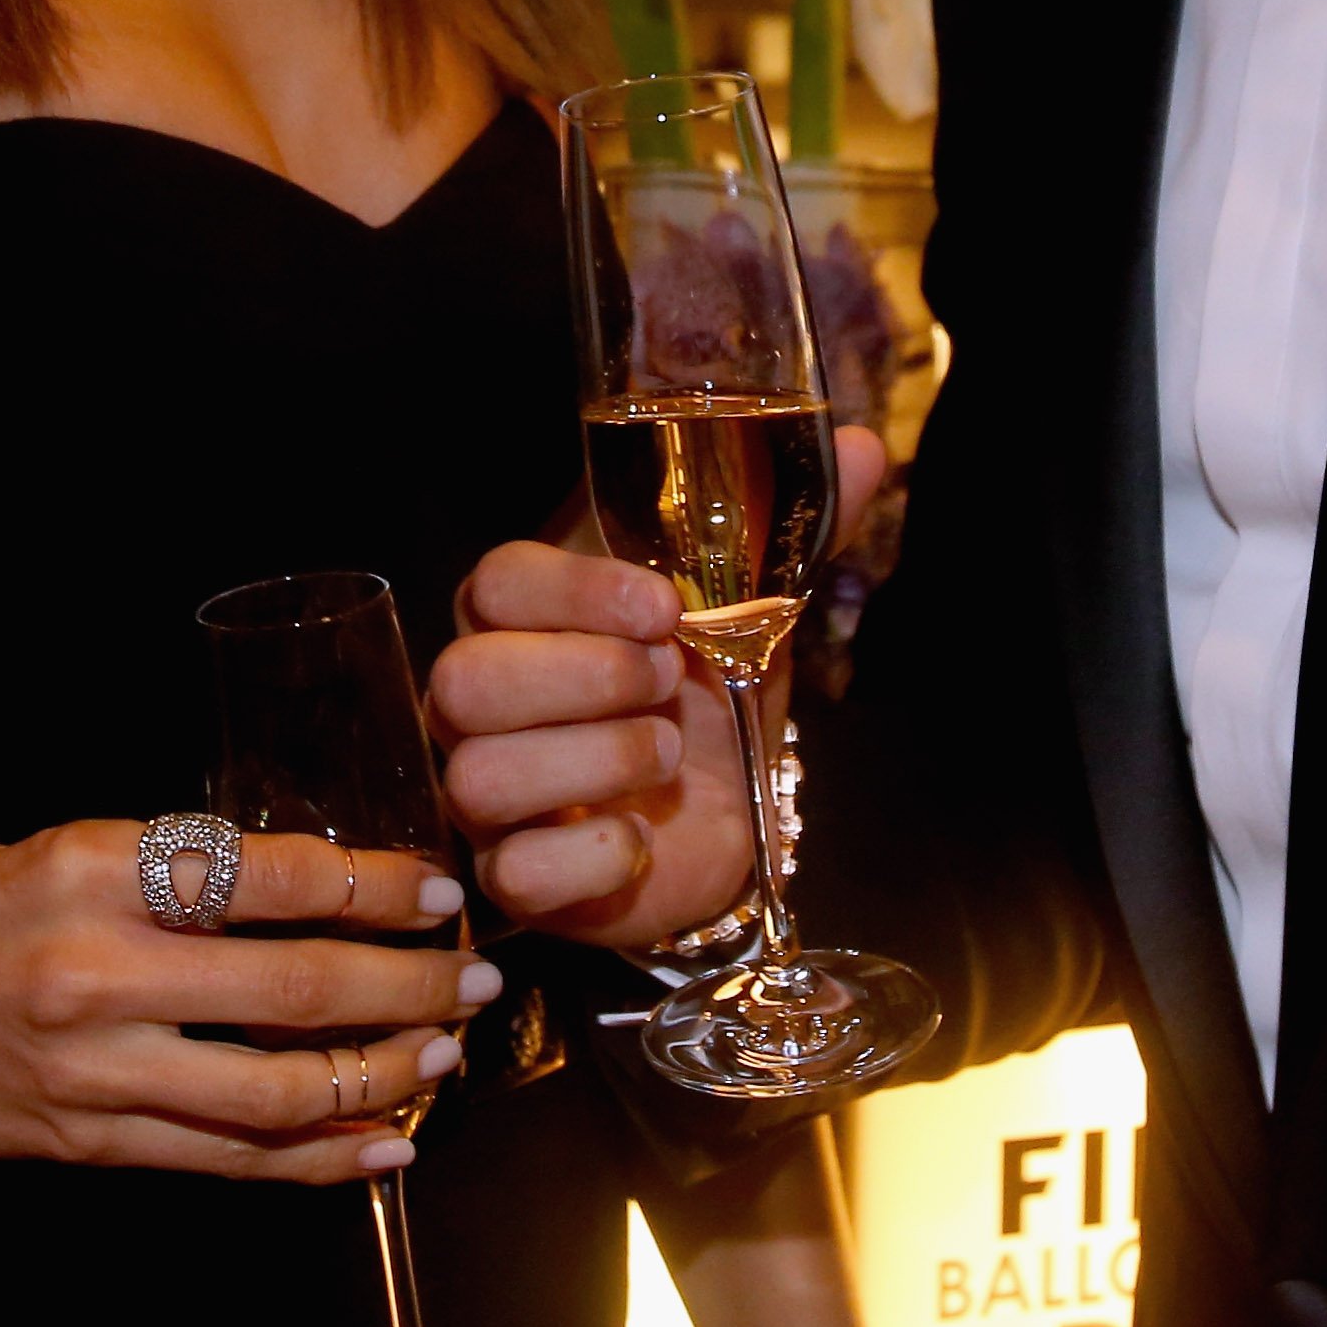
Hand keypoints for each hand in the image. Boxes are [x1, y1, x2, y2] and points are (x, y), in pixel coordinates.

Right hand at [0, 821, 490, 1181]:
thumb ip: (170, 868)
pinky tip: (376, 1144)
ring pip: (275, 1092)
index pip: (275, 877)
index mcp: (95, 868)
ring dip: (378, 1079)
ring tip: (438, 1060)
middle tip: (471, 982)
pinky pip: (225, 1159)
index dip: (376, 888)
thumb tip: (309, 884)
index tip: (435, 892)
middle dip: (407, 989)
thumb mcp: (59, 846)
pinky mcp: (85, 1142)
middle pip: (297, 990)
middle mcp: (99, 970)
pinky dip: (314, 1158)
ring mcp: (92, 1069)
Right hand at [433, 426, 885, 941]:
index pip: (496, 581)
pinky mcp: (515, 880)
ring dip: (595, 758)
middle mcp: (478, 703)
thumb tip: (860, 446)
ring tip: (668, 750)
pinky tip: (643, 832)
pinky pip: (518, 874)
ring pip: (481, 775)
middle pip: (465, 679)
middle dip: (584, 674)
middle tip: (671, 676)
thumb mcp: (749, 601)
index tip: (665, 605)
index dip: (575, 591)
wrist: (726, 807)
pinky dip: (594, 853)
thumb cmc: (710, 687)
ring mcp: (486, 796)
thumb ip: (790, 524)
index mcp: (520, 615)